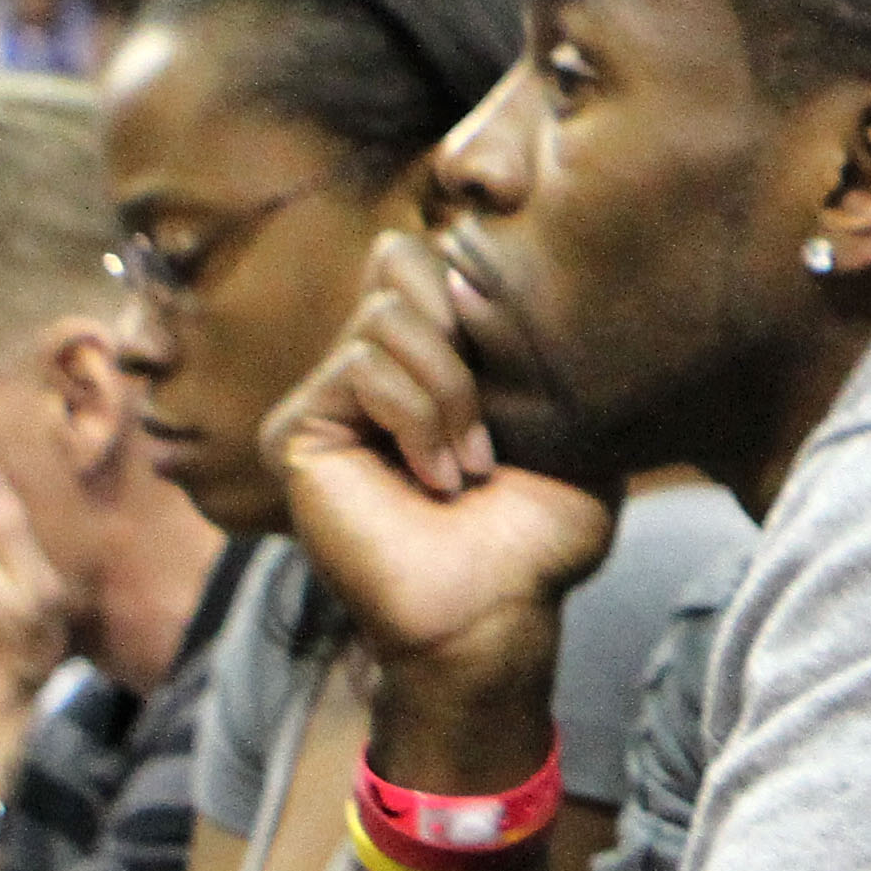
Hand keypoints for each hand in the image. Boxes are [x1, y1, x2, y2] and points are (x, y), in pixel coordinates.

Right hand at [262, 234, 614, 762]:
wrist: (496, 614)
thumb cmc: (538, 536)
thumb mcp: (572, 425)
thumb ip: (546, 347)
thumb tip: (494, 271)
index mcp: (427, 355)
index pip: (430, 256)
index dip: (479, 291)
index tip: (522, 373)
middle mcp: (370, 366)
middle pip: (400, 261)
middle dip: (466, 339)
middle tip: (491, 429)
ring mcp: (328, 397)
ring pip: (387, 317)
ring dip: (451, 394)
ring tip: (470, 466)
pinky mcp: (298, 429)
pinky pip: (362, 367)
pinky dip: (420, 419)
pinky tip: (438, 478)